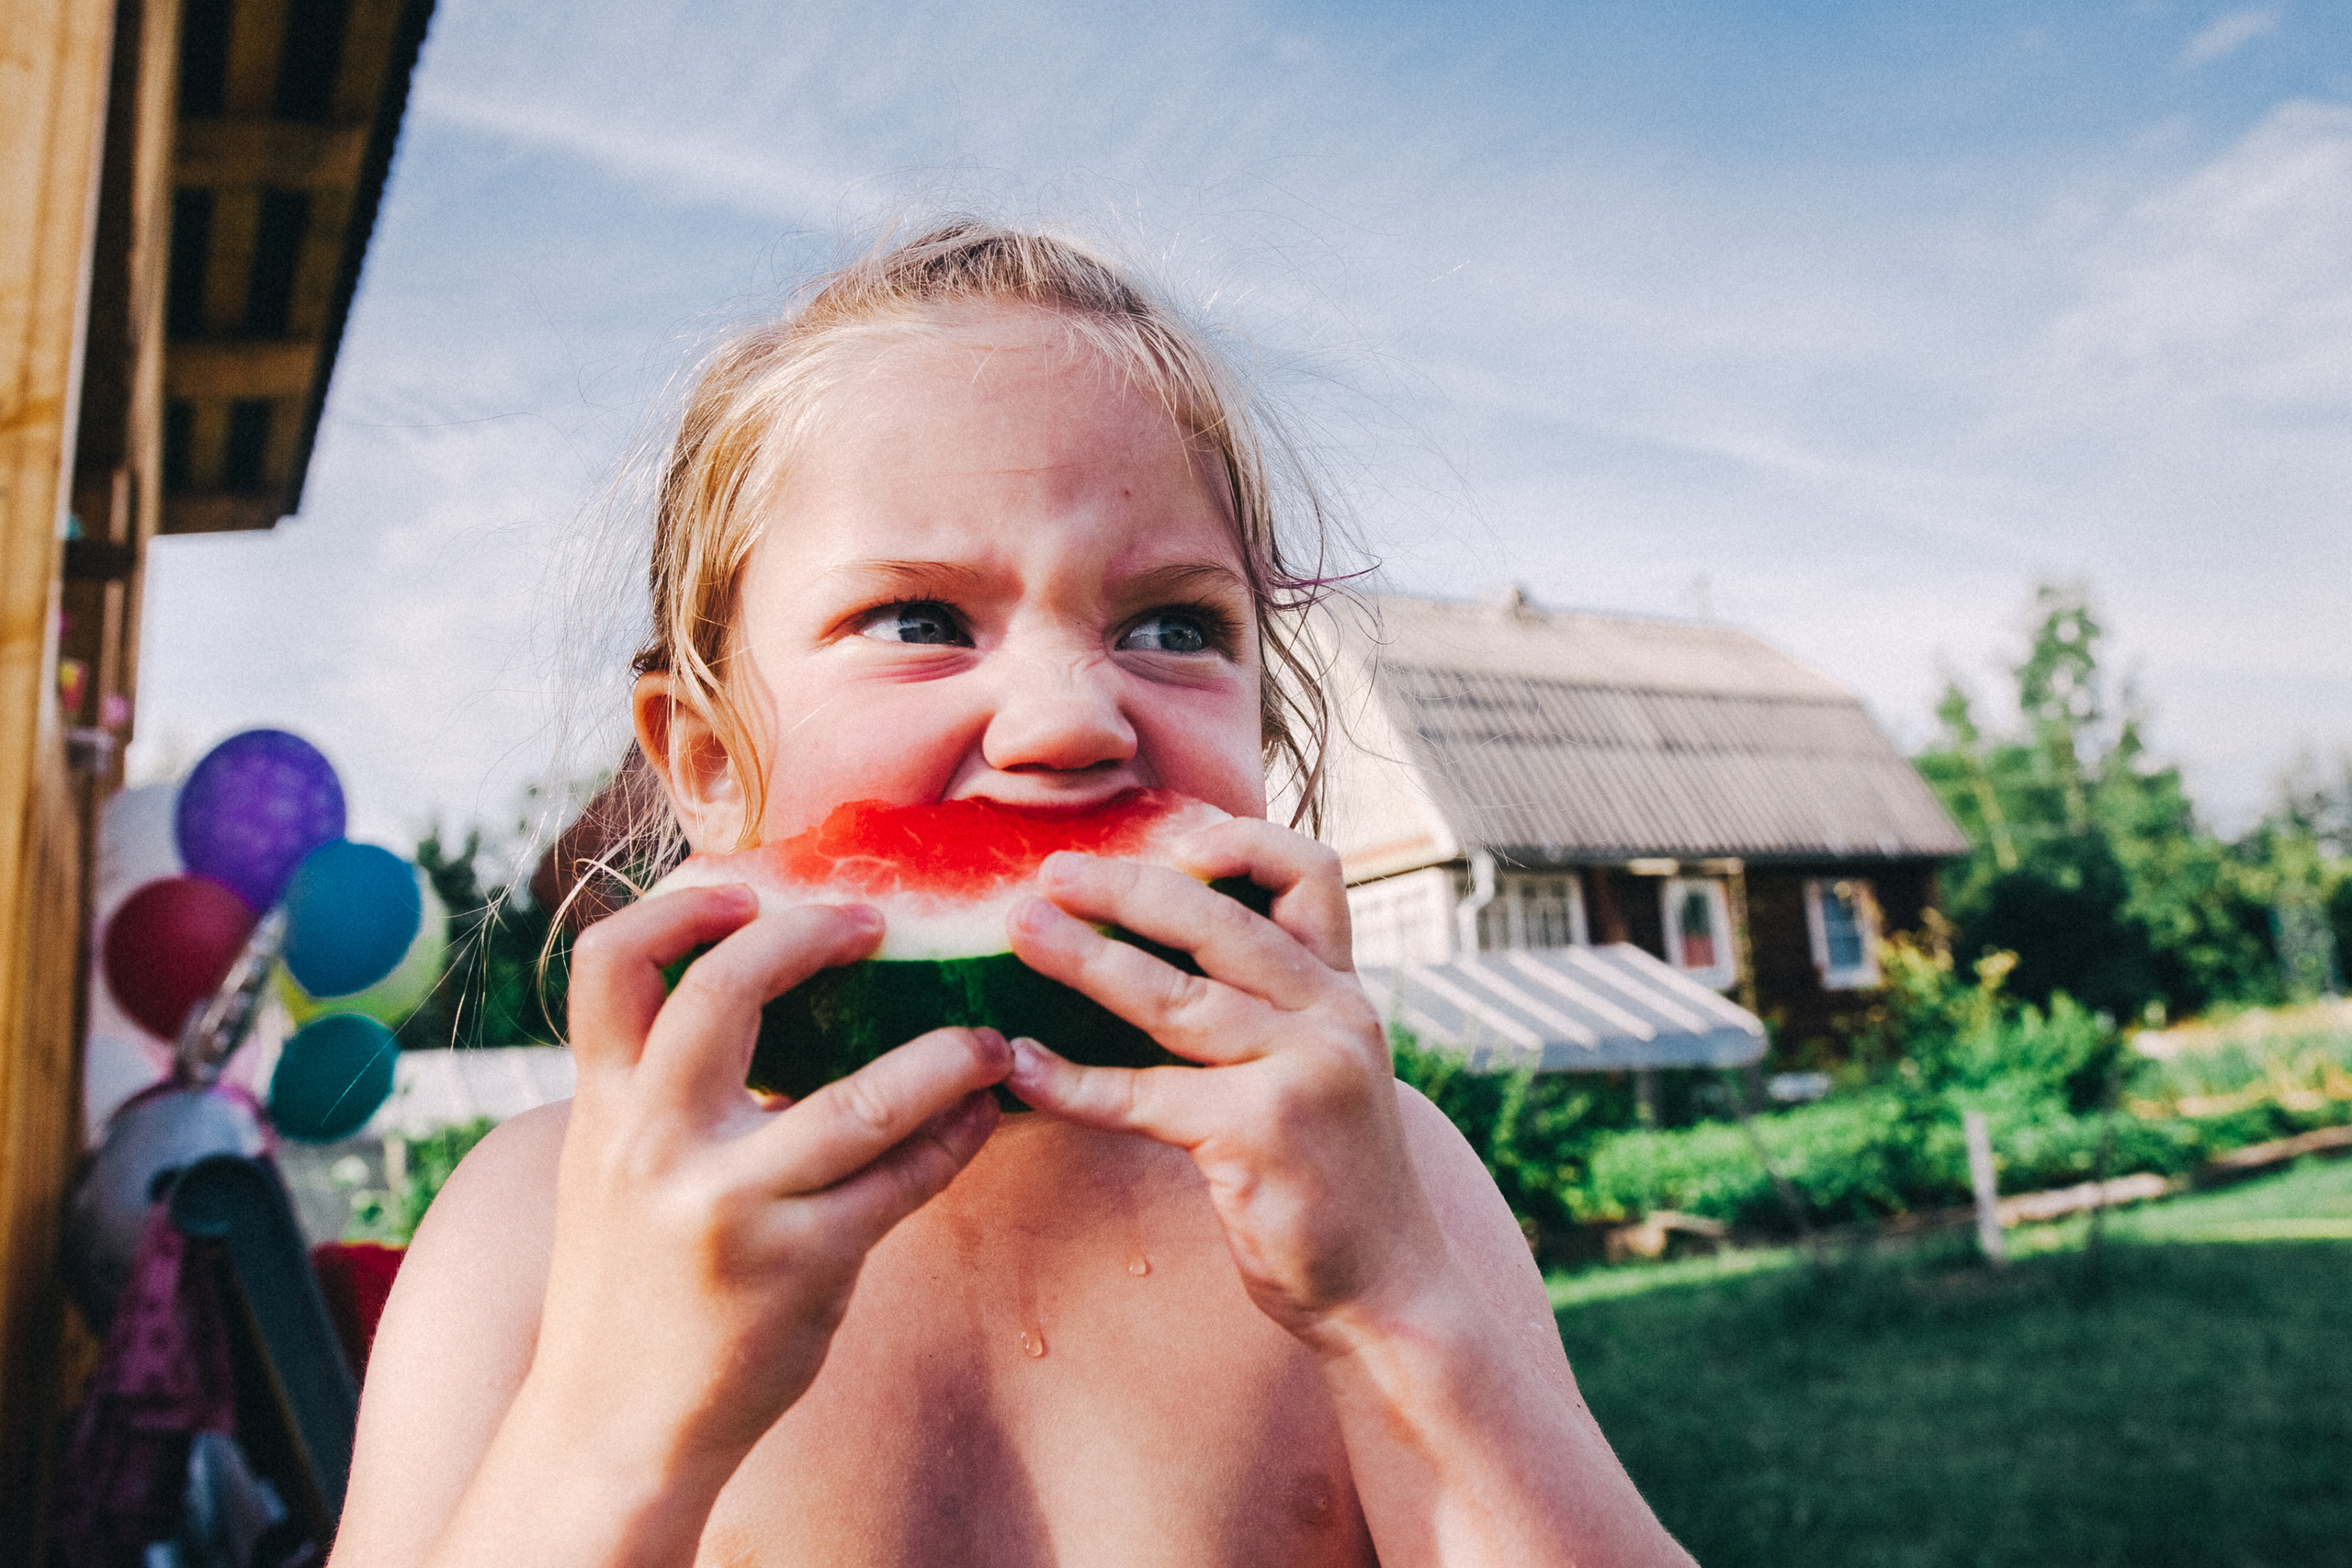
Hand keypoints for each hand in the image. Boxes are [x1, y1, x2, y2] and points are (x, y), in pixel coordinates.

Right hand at [534, 885, 1010, 1476]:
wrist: (611, 1427)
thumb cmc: (630, 1279)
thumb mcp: (612, 1165)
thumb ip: (658, 1080)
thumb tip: (748, 971)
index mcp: (603, 1106)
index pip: (609, 962)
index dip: (679, 905)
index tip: (748, 884)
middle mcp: (653, 1144)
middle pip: (725, 991)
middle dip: (810, 935)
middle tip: (875, 923)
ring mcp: (728, 1207)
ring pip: (860, 1099)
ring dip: (944, 1056)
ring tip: (988, 1037)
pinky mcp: (798, 1267)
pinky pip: (902, 1182)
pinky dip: (954, 1140)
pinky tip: (983, 1116)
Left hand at [1002, 821, 1452, 1353]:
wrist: (1387, 1287)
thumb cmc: (1332, 1178)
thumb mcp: (1325, 1069)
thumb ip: (1274, 1007)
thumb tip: (1170, 950)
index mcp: (1343, 991)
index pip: (1310, 873)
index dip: (1240, 840)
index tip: (1167, 839)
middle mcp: (1332, 1016)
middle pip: (1217, 918)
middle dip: (1125, 886)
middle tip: (1049, 874)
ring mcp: (1302, 1071)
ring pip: (1172, 996)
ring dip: (1083, 960)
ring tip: (1019, 934)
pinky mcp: (1261, 1134)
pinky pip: (1144, 1096)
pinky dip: (1073, 1082)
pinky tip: (1020, 1068)